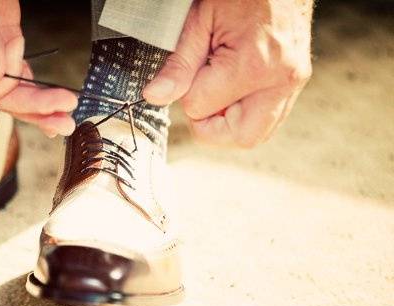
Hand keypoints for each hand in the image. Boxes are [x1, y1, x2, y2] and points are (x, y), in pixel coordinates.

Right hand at [0, 0, 76, 136]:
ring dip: (41, 106)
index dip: (3, 82)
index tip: (14, 50)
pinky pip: (20, 71)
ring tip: (64, 116)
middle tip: (62, 117)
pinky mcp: (4, 39)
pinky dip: (38, 87)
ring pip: (14, 91)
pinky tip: (53, 101)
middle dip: (34, 108)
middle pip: (1, 98)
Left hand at [144, 0, 312, 146]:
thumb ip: (178, 65)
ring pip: (257, 134)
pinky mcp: (297, 82)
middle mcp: (278, 80)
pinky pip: (270, 118)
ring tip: (219, 90)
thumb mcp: (200, 21)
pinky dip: (246, 113)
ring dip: (230, 123)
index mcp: (252, 65)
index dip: (187, 94)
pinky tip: (235, 88)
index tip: (192, 71)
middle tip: (202, 95)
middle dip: (212, 126)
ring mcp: (292, 83)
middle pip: (240, 138)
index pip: (201, 109)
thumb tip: (155, 96)